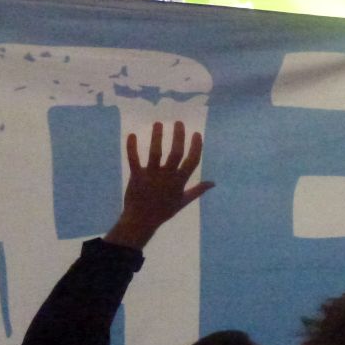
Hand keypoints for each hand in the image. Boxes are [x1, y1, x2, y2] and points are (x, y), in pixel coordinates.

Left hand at [105, 122, 214, 249]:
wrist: (141, 221)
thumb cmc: (164, 211)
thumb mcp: (183, 201)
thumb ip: (198, 190)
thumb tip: (213, 183)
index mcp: (180, 182)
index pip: (192, 161)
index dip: (196, 146)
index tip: (196, 133)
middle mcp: (167, 176)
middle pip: (176, 153)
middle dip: (178, 137)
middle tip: (179, 122)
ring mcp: (151, 176)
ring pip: (155, 153)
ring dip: (157, 137)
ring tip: (159, 124)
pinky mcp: (137, 177)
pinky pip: (134, 160)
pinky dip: (132, 148)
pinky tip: (132, 135)